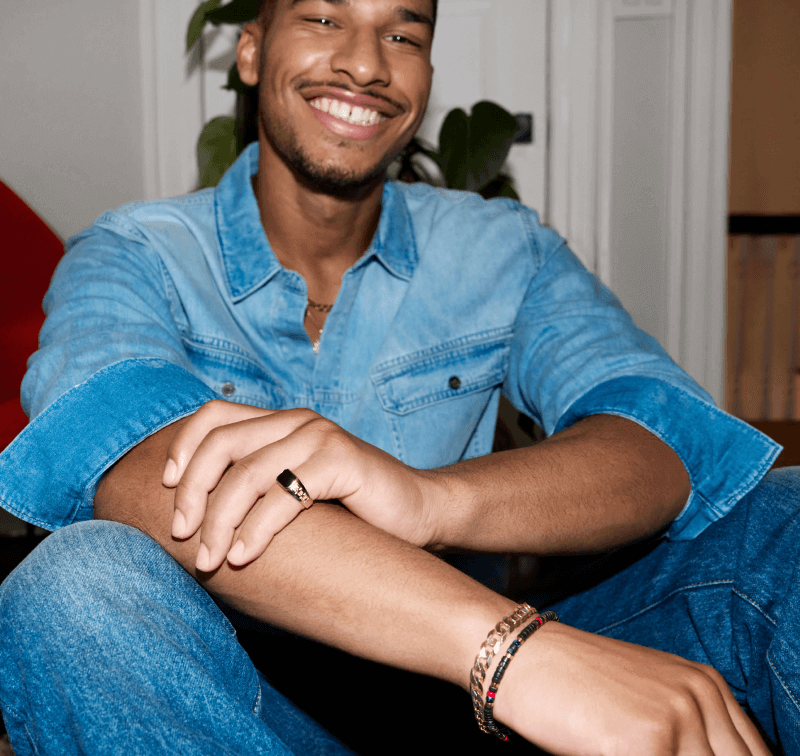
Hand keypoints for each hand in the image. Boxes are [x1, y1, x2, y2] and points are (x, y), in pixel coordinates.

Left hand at [163, 400, 441, 570]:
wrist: (418, 512)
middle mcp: (298, 421)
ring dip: (219, 521)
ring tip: (208, 560)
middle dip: (190, 492)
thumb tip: (191, 518)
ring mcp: (320, 437)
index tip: (164, 488)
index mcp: (282, 422)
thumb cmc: (352, 511)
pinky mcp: (342, 460)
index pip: (214, 415)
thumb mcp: (295, 491)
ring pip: (247, 472)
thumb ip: (257, 488)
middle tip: (179, 535)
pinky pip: (283, 495)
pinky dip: (255, 531)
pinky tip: (243, 558)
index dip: (182, 447)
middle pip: (221, 444)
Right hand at [495, 623, 769, 754]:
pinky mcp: (647, 746)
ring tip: (623, 749)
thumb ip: (689, 730)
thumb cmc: (573, 678)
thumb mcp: (645, 692)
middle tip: (643, 751)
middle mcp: (702, 697)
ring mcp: (677, 721)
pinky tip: (608, 754)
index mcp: (708, 683)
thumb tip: (702, 753)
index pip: (752, 755)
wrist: (520, 656)